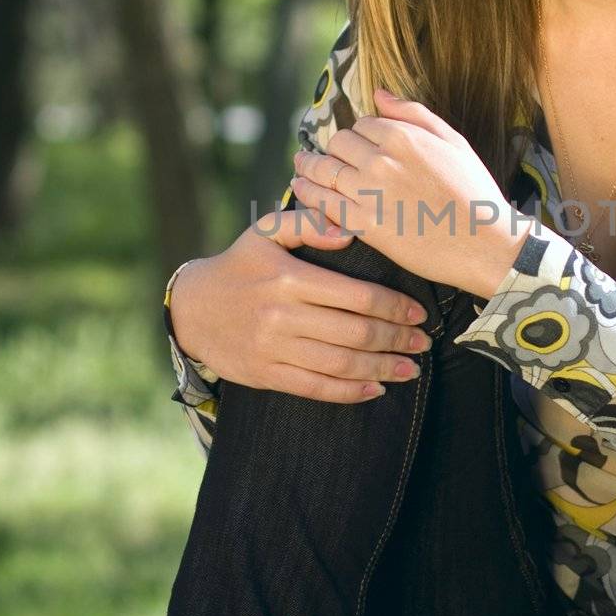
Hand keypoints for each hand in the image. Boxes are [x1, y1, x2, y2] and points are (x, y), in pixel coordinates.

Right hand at [168, 205, 434, 403]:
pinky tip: (376, 388)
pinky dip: (350, 391)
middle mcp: (283, 316)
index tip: (419, 312)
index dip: (394, 307)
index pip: (356, 296)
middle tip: (423, 342)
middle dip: (396, 339)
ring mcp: (274, 348)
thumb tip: (349, 232)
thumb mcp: (265, 232)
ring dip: (382, 369)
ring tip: (411, 369)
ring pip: (340, 365)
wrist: (192, 309)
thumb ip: (307, 223)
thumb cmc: (240, 265)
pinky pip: (315, 388)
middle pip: (355, 333)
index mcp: (289, 278)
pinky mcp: (266, 374)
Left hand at [288, 88, 536, 294]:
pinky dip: (306, 194)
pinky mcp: (362, 224)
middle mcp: (381, 160)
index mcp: (403, 136)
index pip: (362, 124)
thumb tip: (378, 94)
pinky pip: (322, 203)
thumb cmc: (474, 193)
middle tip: (329, 157)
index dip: (359, 134)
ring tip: (302, 166)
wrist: (484, 243)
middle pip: (338, 143)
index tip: (358, 145)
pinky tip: (301, 189)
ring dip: (309, 167)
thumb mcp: (454, 141)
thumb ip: (414, 113)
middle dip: (334, 149)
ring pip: (323, 170)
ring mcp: (368, 192)